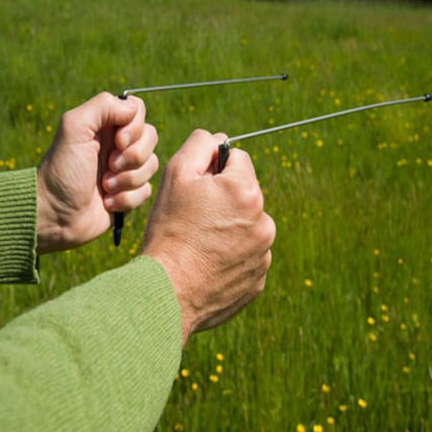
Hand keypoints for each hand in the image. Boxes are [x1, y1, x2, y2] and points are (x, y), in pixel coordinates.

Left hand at [37, 92, 158, 253]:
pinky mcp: (129, 194)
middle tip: (108, 166)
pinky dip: (126, 198)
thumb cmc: (61, 171)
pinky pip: (147, 190)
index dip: (134, 127)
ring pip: (152, 165)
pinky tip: (107, 203)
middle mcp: (117, 144)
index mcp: (104, 125)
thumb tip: (132, 108)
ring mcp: (125, 170)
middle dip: (132, 156)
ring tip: (104, 187)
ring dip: (127, 179)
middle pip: (151, 137)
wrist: (56, 215)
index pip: (138, 110)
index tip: (117, 141)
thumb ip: (103, 106)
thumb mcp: (74, 128)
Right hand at [142, 130, 275, 345]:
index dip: (213, 171)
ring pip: (246, 227)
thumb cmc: (169, 230)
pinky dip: (231, 257)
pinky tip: (207, 264)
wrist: (167, 292)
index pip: (237, 160)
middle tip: (194, 220)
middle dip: (223, 200)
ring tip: (199, 245)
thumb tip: (220, 139)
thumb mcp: (176, 175)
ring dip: (229, 228)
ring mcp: (264, 254)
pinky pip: (246, 257)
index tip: (196, 191)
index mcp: (247, 192)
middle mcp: (264, 222)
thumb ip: (201, 145)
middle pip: (244, 195)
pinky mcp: (258, 280)